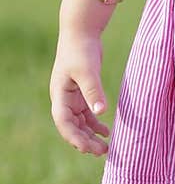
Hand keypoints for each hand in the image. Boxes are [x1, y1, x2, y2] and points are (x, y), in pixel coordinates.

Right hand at [49, 35, 110, 156]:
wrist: (81, 32)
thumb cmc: (81, 50)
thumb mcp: (88, 71)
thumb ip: (93, 91)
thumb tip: (100, 113)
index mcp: (60, 96)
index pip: (64, 123)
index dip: (75, 138)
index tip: (89, 149)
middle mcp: (64, 100)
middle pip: (72, 127)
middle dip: (85, 141)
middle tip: (103, 151)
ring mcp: (73, 97)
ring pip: (80, 123)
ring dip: (91, 135)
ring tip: (106, 147)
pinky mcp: (83, 92)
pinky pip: (87, 114)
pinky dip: (95, 124)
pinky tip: (106, 131)